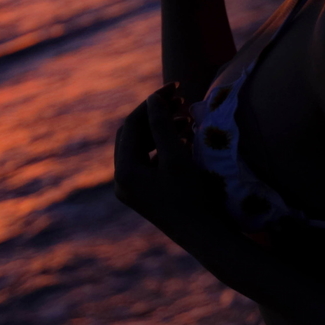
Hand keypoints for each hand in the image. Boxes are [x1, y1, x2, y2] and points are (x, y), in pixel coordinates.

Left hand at [113, 82, 223, 245]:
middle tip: (179, 100)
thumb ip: (162, 126)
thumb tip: (153, 98)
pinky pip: (148, 160)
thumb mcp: (177, 158)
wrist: (202, 235)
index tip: (175, 89)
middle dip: (154, 114)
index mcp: (124, 171)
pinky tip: (185, 137)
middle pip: (132, 134)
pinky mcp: (144, 192)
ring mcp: (131, 187)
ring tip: (186, 118)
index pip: (132, 125)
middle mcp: (121, 180)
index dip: (152, 103)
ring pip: (141, 146)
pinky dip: (163, 145)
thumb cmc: (191, 196)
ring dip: (160, 129)